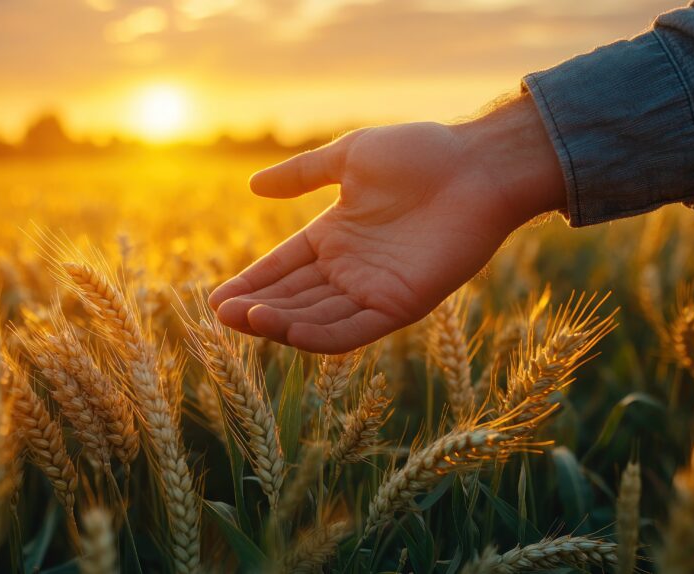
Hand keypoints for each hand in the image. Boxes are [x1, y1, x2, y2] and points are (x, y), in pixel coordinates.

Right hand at [208, 93, 565, 353]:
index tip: (216, 299)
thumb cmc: (420, 153)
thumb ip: (302, 174)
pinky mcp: (399, 305)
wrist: (477, 165)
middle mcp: (350, 269)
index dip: (251, 283)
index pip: (282, 268)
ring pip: (315, 318)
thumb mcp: (349, 157)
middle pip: (293, 298)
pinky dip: (318, 334)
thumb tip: (253, 186)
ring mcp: (373, 290)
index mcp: (335, 237)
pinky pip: (352, 329)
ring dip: (279, 323)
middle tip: (221, 315)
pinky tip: (287, 331)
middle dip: (256, 308)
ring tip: (244, 319)